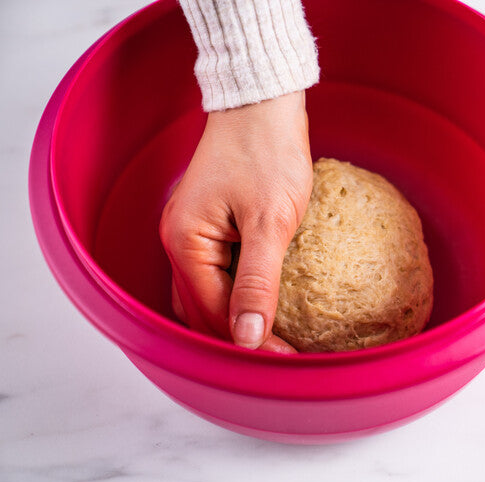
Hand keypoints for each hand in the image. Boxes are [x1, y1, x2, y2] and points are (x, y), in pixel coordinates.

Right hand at [159, 91, 312, 351]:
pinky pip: (214, 275)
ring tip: (273, 338)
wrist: (262, 104)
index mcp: (186, 244)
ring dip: (234, 320)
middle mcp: (179, 243)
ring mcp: (191, 235)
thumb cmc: (268, 153)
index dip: (252, 342)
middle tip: (284, 356)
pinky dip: (234, 295)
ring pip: (205, 297)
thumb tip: (247, 338)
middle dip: (239, 338)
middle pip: (202, 312)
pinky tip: (261, 302)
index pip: (215, 314)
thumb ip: (257, 282)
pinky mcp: (208, 227)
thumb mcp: (271, 222)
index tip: (289, 359)